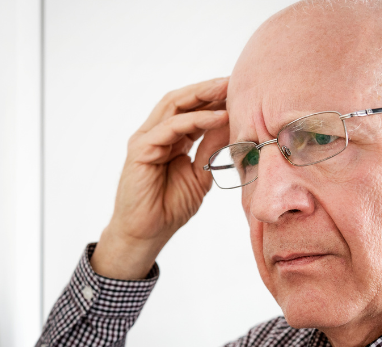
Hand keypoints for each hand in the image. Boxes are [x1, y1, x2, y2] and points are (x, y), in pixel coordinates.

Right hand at [91, 77, 230, 278]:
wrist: (147, 233)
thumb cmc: (170, 207)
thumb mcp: (200, 173)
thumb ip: (212, 148)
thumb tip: (232, 123)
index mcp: (170, 139)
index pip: (192, 109)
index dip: (214, 98)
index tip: (241, 91)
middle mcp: (156, 134)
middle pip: (182, 100)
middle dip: (208, 89)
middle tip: (235, 80)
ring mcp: (146, 140)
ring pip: (174, 106)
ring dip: (202, 96)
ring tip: (228, 89)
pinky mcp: (140, 150)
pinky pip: (170, 127)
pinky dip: (195, 120)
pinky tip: (218, 117)